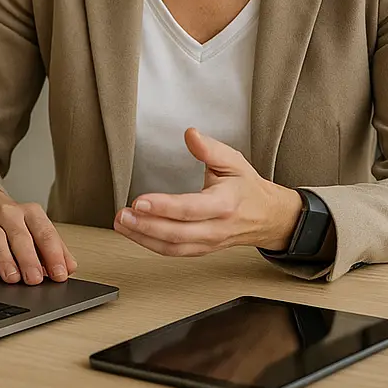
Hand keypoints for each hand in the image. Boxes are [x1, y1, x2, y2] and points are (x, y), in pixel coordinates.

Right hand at [0, 187, 77, 285]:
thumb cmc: (15, 226)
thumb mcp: (36, 232)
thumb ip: (54, 249)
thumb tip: (70, 267)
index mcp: (32, 213)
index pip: (46, 234)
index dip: (54, 255)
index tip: (60, 274)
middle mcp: (10, 213)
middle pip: (21, 236)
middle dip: (29, 260)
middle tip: (35, 280)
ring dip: (5, 260)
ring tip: (12, 278)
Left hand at [114, 128, 302, 255]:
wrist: (266, 216)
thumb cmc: (247, 187)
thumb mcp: (234, 161)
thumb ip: (210, 148)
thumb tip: (190, 135)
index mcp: (225, 203)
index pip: (190, 208)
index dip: (164, 206)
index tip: (140, 200)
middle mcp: (216, 227)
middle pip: (177, 233)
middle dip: (146, 226)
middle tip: (123, 215)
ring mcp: (208, 243)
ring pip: (172, 247)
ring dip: (143, 238)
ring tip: (122, 224)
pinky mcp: (201, 250)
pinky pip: (173, 253)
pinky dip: (151, 245)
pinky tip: (134, 233)